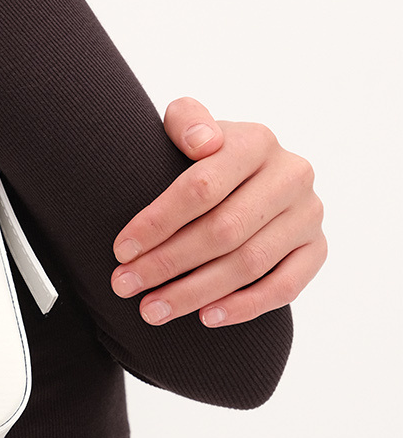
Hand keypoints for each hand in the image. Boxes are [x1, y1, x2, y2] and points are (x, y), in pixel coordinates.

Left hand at [111, 97, 326, 327]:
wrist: (248, 173)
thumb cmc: (206, 152)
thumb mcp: (190, 124)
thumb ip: (187, 120)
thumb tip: (202, 142)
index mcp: (256, 141)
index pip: (202, 187)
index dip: (158, 222)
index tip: (121, 249)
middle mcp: (291, 175)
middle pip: (223, 231)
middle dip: (167, 263)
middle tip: (126, 285)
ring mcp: (308, 214)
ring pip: (250, 263)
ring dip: (196, 292)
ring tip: (153, 310)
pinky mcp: (317, 248)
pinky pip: (286, 286)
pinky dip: (246, 306)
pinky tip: (206, 317)